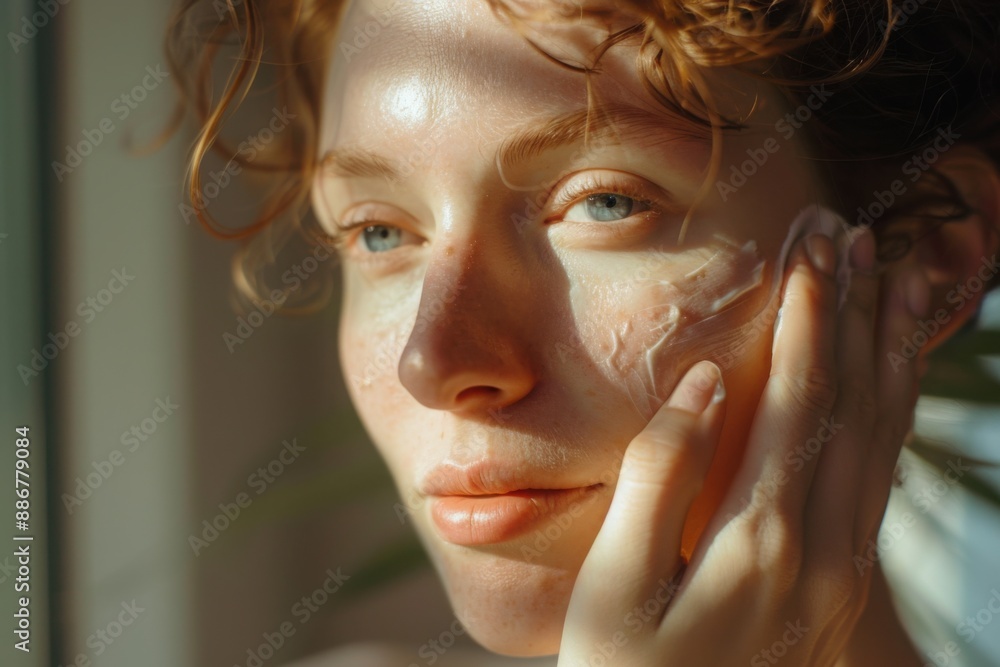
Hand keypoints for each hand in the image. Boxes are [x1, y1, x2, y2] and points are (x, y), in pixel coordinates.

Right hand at [558, 229, 926, 665]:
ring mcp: (838, 571)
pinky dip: (889, 416)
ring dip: (887, 356)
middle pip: (851, 404)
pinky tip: (885, 385)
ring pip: (880, 439)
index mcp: (762, 536)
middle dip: (853, 312)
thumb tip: (699, 382)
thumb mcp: (615, 586)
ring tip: (896, 285)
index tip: (812, 243)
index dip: (805, 313)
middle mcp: (820, 547)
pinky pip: (878, 481)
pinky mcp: (837, 587)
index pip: (796, 395)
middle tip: (857, 236)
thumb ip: (658, 475)